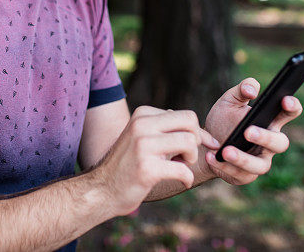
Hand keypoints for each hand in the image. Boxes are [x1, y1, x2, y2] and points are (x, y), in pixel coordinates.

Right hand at [90, 106, 216, 216]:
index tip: (199, 147)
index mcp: (143, 114)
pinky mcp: (147, 169)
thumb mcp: (143, 137)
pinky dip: (188, 179)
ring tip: (180, 167)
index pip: (186, 115)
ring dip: (191, 160)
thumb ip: (166, 129)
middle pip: (190, 123)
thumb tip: (201, 131)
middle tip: (185, 157)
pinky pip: (184, 170)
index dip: (198, 133)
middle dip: (196, 142)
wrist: (102, 189)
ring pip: (189, 143)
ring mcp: (143, 146)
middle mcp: (141, 125)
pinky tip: (183, 182)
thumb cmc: (129, 165)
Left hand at [203, 77, 301, 184]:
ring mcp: (259, 161)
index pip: (289, 113)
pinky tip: (212, 157)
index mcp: (269, 121)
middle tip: (247, 131)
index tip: (285, 100)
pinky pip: (240, 175)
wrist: (205, 143)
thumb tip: (252, 90)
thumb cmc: (223, 119)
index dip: (292, 107)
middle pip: (280, 143)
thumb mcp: (229, 100)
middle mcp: (269, 144)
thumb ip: (242, 89)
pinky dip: (225, 166)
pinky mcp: (245, 176)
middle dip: (265, 138)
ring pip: (260, 165)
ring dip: (243, 158)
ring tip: (225, 150)